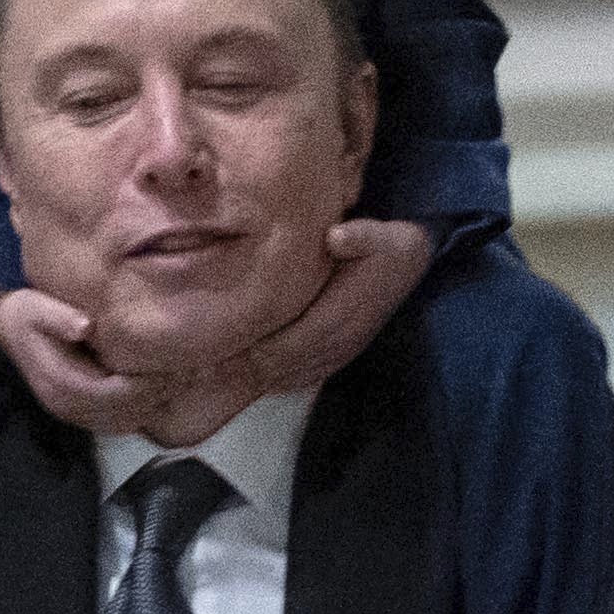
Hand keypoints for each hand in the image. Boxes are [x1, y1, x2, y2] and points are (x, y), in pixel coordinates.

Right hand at [0, 286, 167, 435]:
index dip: (149, 382)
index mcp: (61, 383)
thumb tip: (86, 325)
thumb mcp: (35, 308)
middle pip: (126, 411)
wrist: (8, 331)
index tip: (175, 362)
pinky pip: (120, 422)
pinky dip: (143, 410)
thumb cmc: (26, 315)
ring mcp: (73, 414)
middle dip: (160, 394)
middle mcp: (67, 406)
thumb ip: (58, 317)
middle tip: (189, 370)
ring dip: (154, 404)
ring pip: (127, 422)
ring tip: (180, 379)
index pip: (116, 392)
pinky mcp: (81, 413)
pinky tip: (158, 388)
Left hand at [236, 218, 433, 395]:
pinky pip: (297, 379)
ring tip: (217, 369)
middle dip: (246, 363)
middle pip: (281, 366)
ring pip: (287, 378)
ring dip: (254, 375)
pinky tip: (246, 372)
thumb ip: (361, 236)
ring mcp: (336, 356)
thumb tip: (336, 237)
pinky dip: (270, 379)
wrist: (408, 268)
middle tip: (206, 357)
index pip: (291, 344)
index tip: (224, 340)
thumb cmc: (388, 248)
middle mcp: (338, 344)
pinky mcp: (335, 359)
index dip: (256, 347)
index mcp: (342, 316)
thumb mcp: (384, 235)